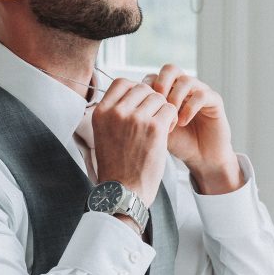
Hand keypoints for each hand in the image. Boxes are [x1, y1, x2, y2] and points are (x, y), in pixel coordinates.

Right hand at [91, 78, 177, 206]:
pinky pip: (169, 109)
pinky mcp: (154, 128)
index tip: (140, 104)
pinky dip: (172, 119)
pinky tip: (167, 131)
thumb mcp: (103, 135)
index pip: (121, 82)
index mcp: (101, 112)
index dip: (135, 90)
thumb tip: (130, 94)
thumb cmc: (116, 166)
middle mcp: (117, 112)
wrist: (123, 191)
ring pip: (158, 98)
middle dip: (151, 100)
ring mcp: (136, 118)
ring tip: (160, 127)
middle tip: (153, 117)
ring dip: (162, 110)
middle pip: (142, 88)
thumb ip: (114, 113)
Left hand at [142, 65, 243, 192]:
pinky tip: (183, 122)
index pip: (153, 77)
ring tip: (170, 118)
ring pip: (186, 80)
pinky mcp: (214, 101)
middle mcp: (184, 88)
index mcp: (168, 91)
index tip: (143, 109)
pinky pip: (202, 94)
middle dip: (160, 85)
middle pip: (170, 69)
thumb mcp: (155, 129)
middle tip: (157, 104)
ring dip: (175, 99)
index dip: (147, 90)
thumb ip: (144, 114)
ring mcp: (200, 92)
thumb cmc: (177, 144)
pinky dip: (190, 108)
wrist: (201, 158)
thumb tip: (124, 107)